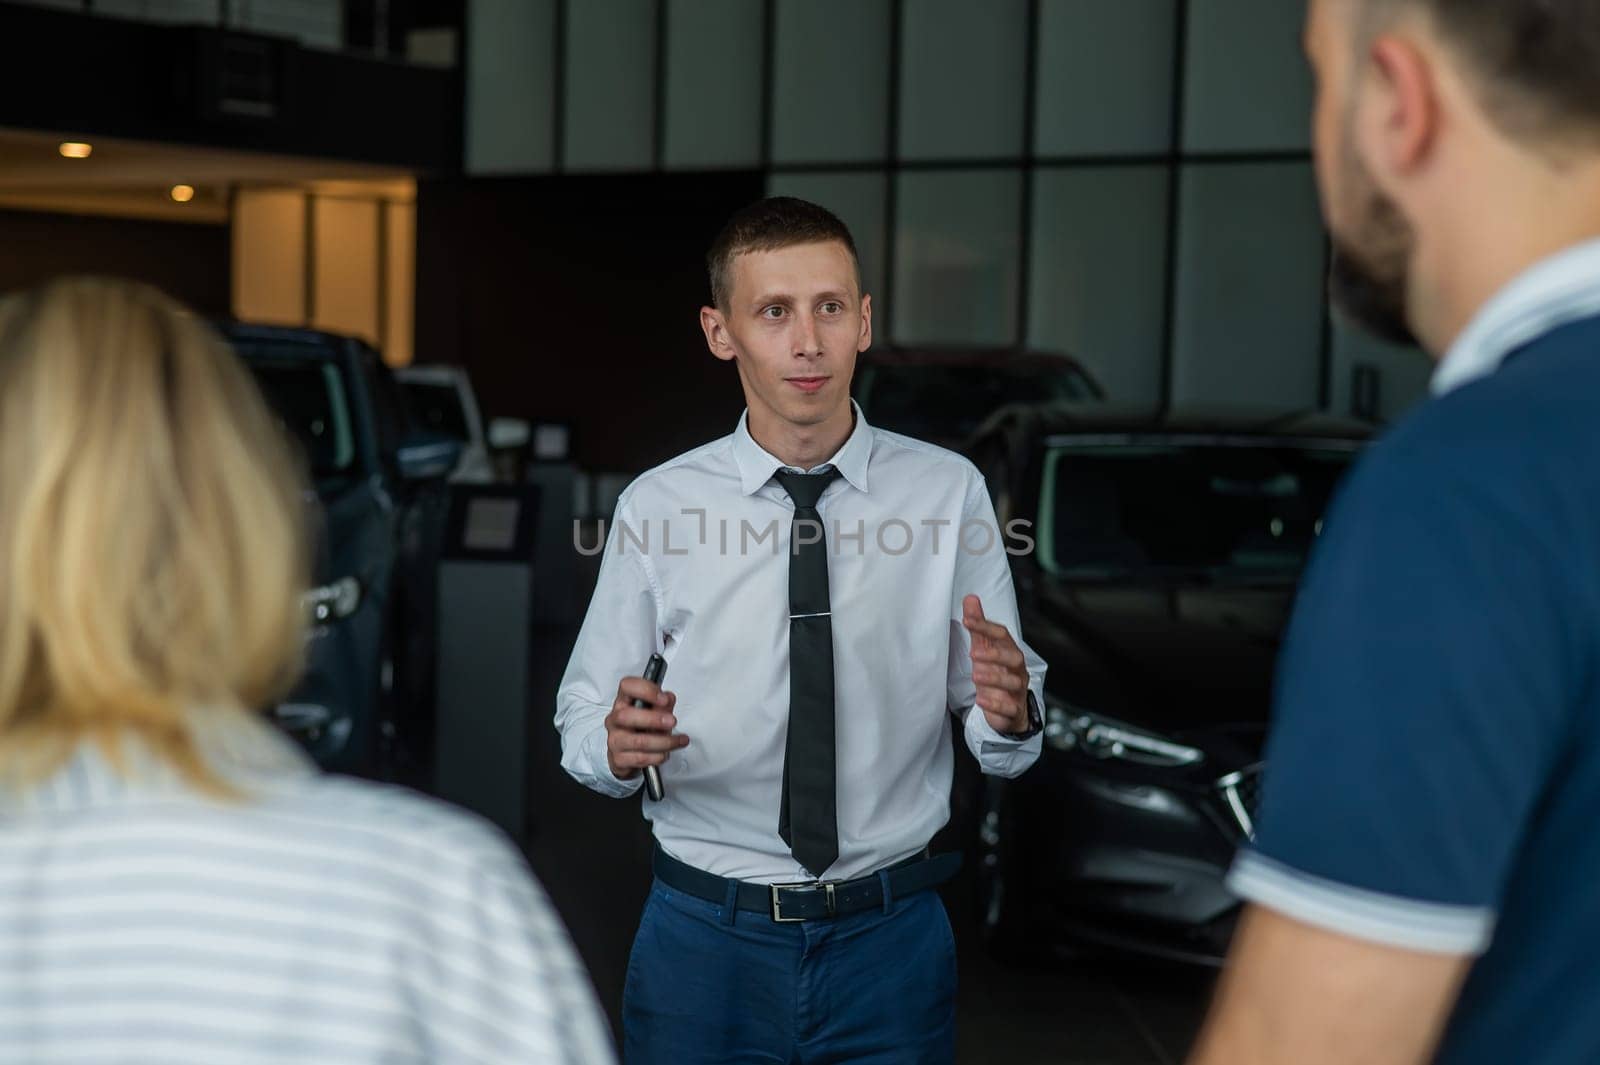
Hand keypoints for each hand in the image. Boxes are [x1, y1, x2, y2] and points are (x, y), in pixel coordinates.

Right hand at [604, 676, 689, 780]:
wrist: (627, 755)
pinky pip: (640, 758)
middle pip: (626, 716)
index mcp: (623, 702)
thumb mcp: (654, 712)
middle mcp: (614, 719)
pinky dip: (658, 756)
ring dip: (663, 742)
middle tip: (672, 721)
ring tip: (678, 741)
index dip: (646, 690)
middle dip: (653, 719)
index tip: (664, 699)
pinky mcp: (618, 759)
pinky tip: (665, 753)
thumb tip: (668, 698)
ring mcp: (614, 740)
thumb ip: (663, 704)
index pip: (627, 686)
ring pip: (638, 741)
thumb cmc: (641, 728)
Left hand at [962, 594, 1031, 734]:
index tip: (968, 620)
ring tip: (976, 675)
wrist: (1009, 709)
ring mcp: (1017, 690)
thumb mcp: (985, 648)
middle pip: (1014, 658)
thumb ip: (978, 626)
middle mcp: (1016, 669)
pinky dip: (995, 704)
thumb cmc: (996, 673)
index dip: (986, 627)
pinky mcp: (1013, 710)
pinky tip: (981, 699)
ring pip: (1012, 682)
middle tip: (974, 653)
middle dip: (996, 654)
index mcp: (1009, 651)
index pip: (1002, 635)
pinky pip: (1009, 707)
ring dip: (994, 678)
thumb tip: (970, 599)